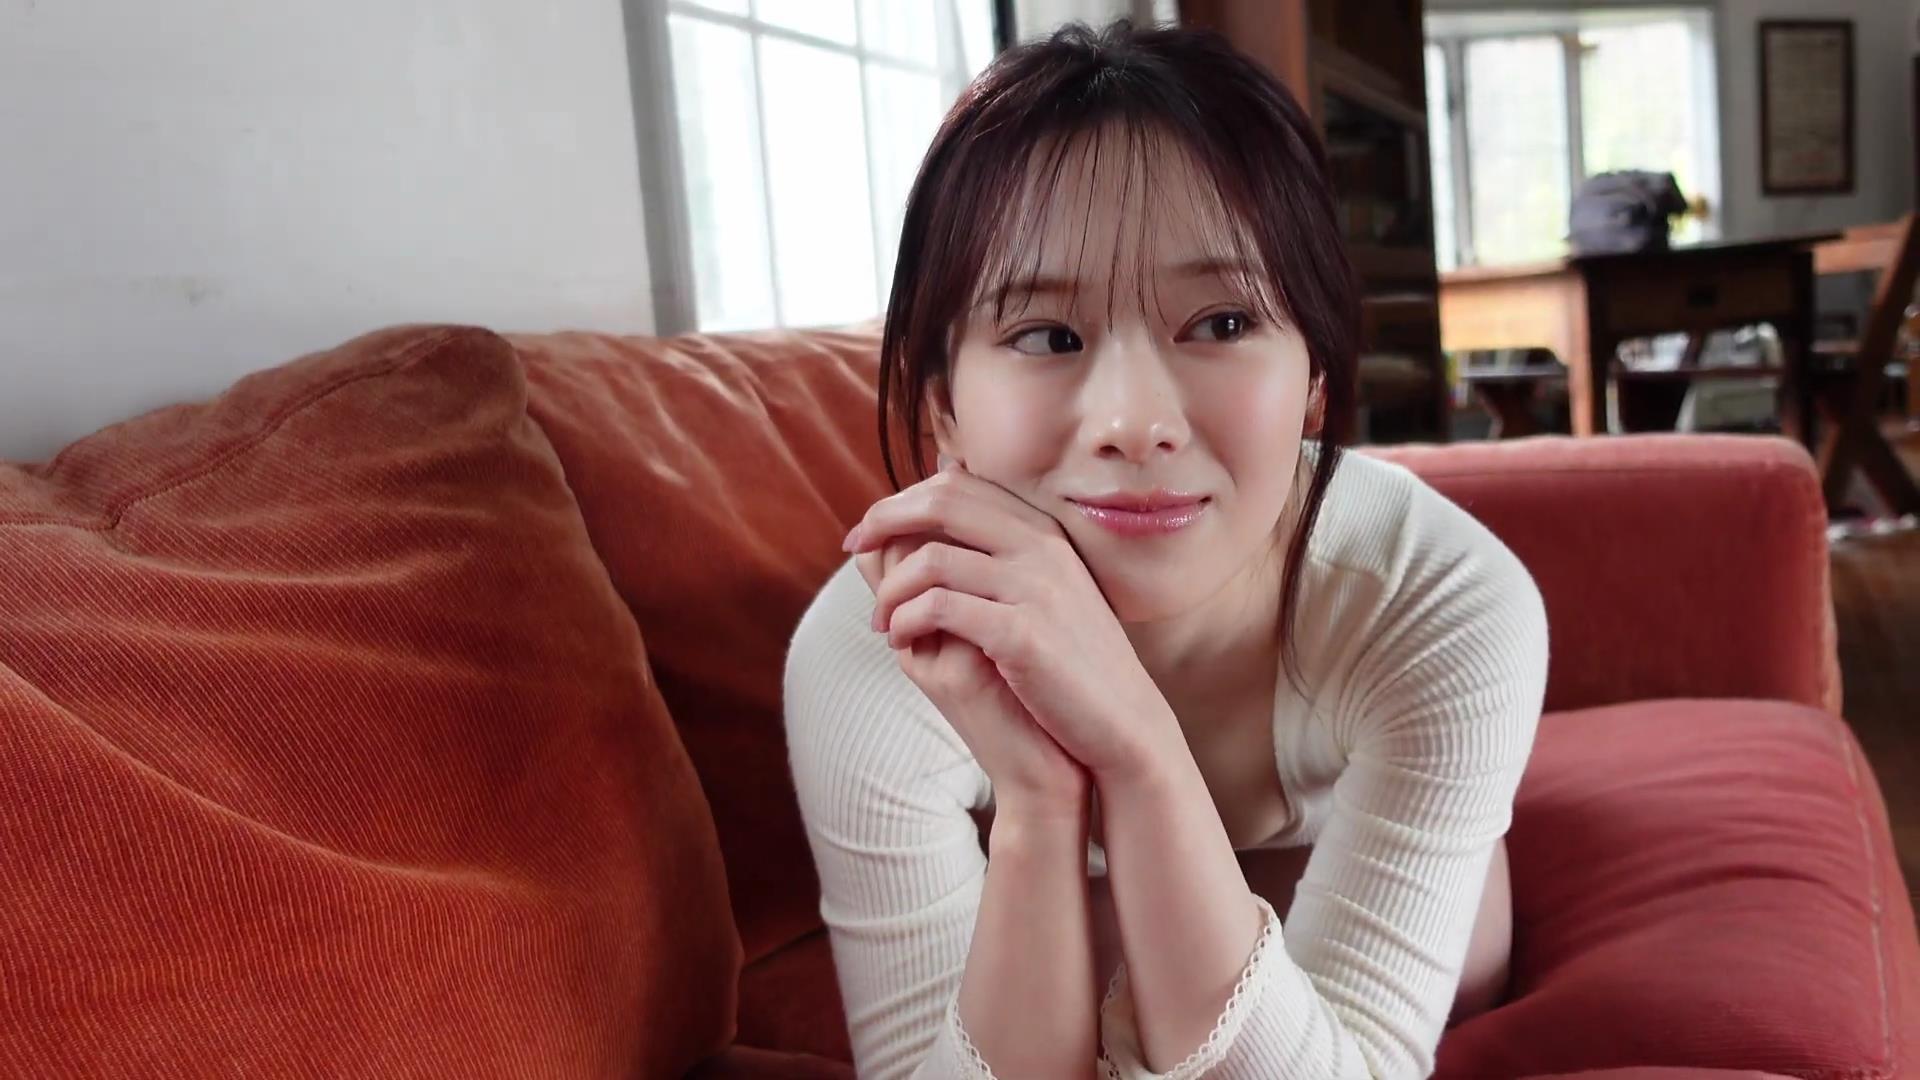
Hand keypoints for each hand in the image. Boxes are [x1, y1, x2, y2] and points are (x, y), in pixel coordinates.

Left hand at [846, 461, 1172, 783]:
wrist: (1125, 723)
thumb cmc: (1074, 663)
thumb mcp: (1045, 592)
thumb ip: (1001, 552)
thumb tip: (949, 511)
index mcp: (1042, 533)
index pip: (957, 485)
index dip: (902, 500)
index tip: (869, 530)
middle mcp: (1041, 549)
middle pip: (941, 502)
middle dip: (883, 521)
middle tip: (853, 549)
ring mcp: (1035, 588)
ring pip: (931, 559)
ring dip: (890, 589)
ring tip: (881, 622)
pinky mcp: (1022, 635)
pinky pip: (940, 608)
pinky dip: (905, 621)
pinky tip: (901, 641)